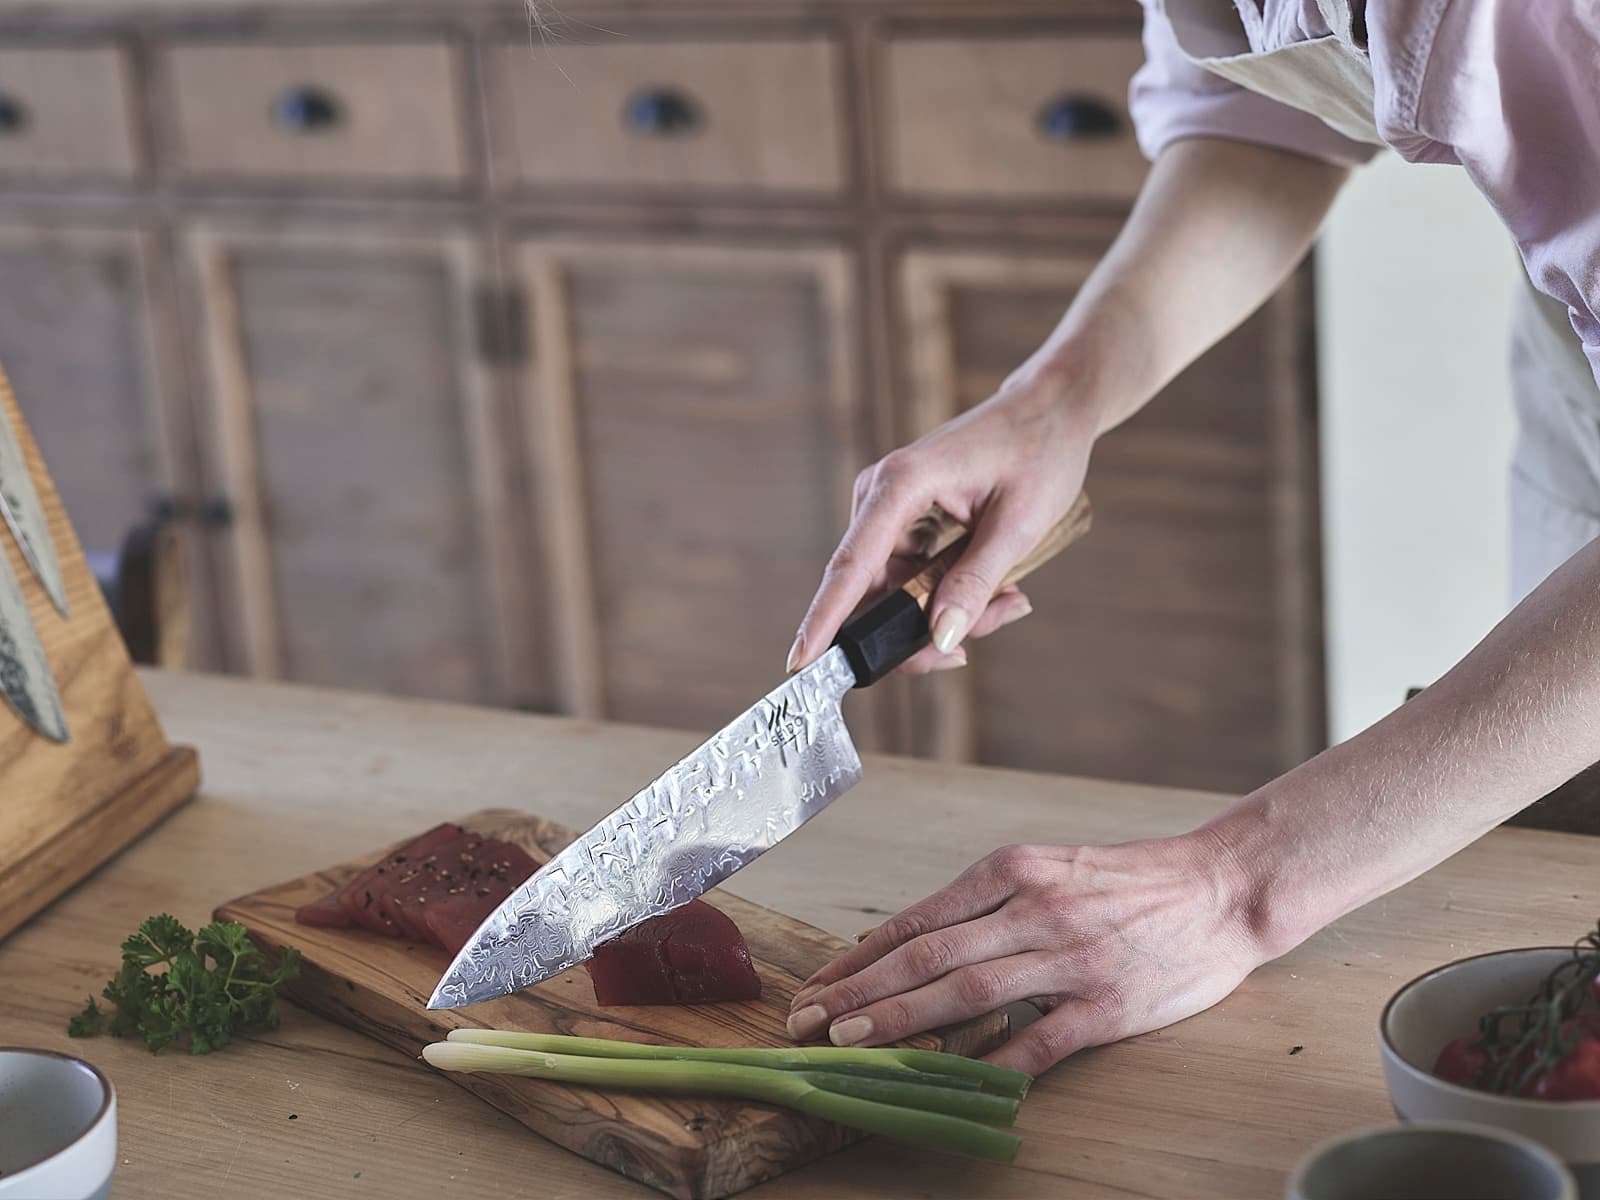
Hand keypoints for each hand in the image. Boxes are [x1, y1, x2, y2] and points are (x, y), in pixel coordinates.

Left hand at [784, 832, 1265, 1074]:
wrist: (1223, 887)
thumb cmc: (1129, 881)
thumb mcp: (1048, 870)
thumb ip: (986, 907)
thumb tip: (914, 949)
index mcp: (1011, 870)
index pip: (916, 921)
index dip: (857, 959)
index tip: (816, 987)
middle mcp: (1032, 908)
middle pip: (926, 956)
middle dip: (857, 992)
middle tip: (807, 1021)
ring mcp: (1069, 957)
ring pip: (966, 993)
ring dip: (899, 1021)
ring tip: (849, 1044)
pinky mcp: (1107, 1004)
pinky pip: (1036, 1042)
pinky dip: (989, 1065)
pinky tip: (949, 1085)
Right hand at [787, 373, 1094, 674]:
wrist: (1049, 409)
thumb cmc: (1038, 450)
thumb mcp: (1019, 524)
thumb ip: (976, 582)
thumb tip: (942, 637)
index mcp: (900, 484)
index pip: (850, 565)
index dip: (823, 619)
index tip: (799, 663)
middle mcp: (880, 497)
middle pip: (873, 593)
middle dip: (920, 631)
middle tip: (981, 638)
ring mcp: (888, 512)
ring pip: (895, 595)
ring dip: (944, 614)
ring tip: (1006, 601)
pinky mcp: (903, 523)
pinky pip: (910, 581)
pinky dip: (947, 597)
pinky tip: (996, 590)